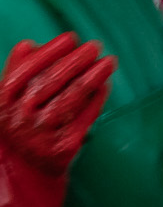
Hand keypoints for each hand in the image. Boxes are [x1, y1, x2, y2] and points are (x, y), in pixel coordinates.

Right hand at [0, 34, 114, 176]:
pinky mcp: (64, 146)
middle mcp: (20, 116)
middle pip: (53, 82)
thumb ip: (16, 70)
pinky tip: (106, 84)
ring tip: (109, 62)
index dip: (52, 52)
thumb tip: (30, 44)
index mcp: (3, 99)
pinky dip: (97, 99)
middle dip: (77, 61)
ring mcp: (42, 132)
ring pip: (71, 98)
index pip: (29, 69)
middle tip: (96, 45)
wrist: (21, 168)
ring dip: (93, 77)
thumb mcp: (7, 98)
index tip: (71, 37)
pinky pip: (84, 118)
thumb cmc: (17, 123)